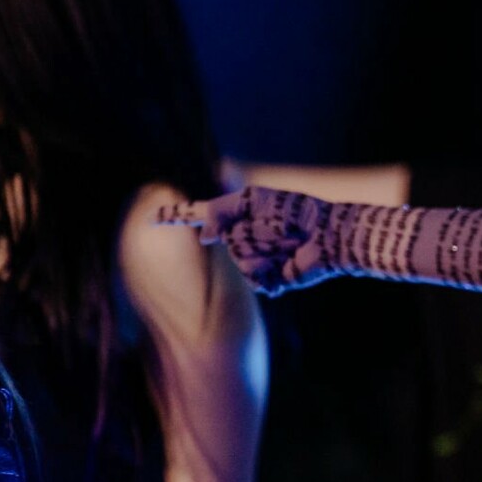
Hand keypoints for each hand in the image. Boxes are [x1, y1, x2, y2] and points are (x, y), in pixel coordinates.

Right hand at [156, 186, 342, 295]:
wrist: (329, 235)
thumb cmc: (296, 212)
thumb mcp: (257, 201)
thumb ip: (222, 209)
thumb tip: (202, 234)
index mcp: (239, 215)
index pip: (201, 215)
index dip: (177, 217)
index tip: (151, 219)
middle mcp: (243, 237)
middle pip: (228, 242)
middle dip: (253, 235)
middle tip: (279, 230)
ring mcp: (255, 259)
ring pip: (242, 262)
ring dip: (264, 253)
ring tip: (287, 246)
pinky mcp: (270, 279)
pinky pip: (257, 280)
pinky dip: (271, 273)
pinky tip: (288, 264)